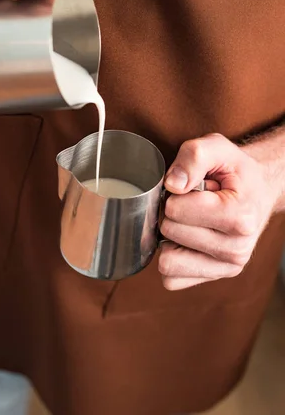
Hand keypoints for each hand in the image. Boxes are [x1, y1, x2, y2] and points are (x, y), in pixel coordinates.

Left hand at [158, 133, 281, 290]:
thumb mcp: (217, 147)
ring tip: (192, 221)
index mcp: (239, 217)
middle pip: (169, 232)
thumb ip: (194, 156)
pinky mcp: (215, 277)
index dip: (175, 192)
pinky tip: (188, 240)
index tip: (194, 187)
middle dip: (172, 213)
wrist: (257, 190)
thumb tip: (173, 184)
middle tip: (193, 203)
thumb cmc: (234, 169)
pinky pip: (172, 279)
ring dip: (171, 238)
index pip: (175, 210)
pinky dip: (174, 257)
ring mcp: (227, 267)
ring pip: (167, 261)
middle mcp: (236, 249)